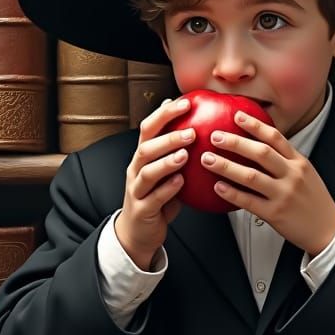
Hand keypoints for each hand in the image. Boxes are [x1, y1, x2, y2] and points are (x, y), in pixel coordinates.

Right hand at [114, 97, 196, 268]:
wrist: (138, 231)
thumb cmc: (156, 198)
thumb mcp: (166, 171)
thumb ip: (178, 151)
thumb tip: (199, 126)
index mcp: (143, 156)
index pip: (149, 128)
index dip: (165, 114)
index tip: (185, 103)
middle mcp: (136, 169)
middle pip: (146, 147)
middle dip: (168, 137)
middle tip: (191, 132)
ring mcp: (137, 189)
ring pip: (147, 171)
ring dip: (166, 161)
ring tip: (185, 155)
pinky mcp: (142, 209)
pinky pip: (154, 198)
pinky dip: (167, 189)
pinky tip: (181, 182)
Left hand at [200, 111, 334, 256]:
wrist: (328, 230)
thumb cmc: (314, 201)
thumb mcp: (306, 173)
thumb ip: (285, 160)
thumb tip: (257, 147)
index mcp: (299, 163)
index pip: (275, 137)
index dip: (255, 125)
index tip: (237, 115)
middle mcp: (292, 175)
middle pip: (261, 153)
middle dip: (235, 142)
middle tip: (215, 136)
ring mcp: (283, 195)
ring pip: (251, 176)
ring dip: (226, 166)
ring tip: (208, 159)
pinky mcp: (275, 214)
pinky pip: (248, 201)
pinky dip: (231, 193)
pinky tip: (218, 187)